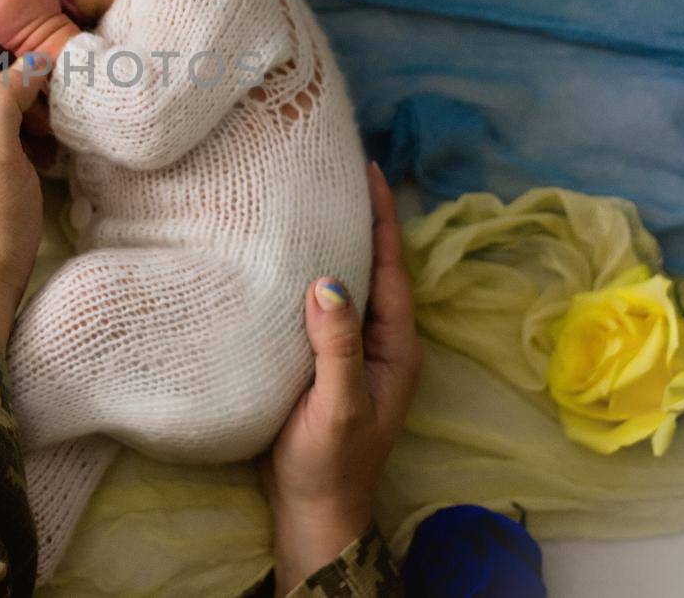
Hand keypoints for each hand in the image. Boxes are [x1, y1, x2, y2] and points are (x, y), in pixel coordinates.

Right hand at [259, 162, 421, 590]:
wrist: (313, 514)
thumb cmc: (330, 463)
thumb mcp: (337, 406)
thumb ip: (337, 347)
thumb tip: (328, 281)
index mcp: (396, 346)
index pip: (392, 267)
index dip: (382, 218)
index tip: (369, 169)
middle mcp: (381, 342)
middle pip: (375, 266)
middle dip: (362, 218)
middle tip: (336, 170)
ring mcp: (354, 352)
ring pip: (351, 283)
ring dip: (338, 242)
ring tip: (312, 198)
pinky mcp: (325, 361)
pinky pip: (325, 304)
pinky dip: (313, 272)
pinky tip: (287, 257)